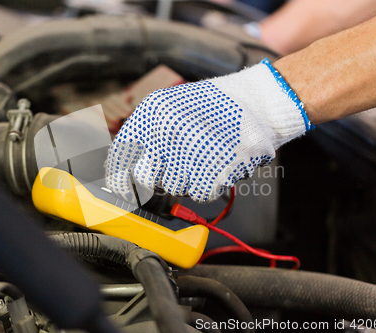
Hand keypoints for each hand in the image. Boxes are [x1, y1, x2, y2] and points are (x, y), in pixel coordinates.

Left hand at [105, 59, 312, 202]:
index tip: (120, 189)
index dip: (118, 179)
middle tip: (172, 168)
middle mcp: (169, 133)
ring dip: (185, 179)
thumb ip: (142, 134)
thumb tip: (118, 168)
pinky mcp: (216, 169)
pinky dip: (207, 184)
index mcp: (153, 114)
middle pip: (145, 179)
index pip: (120, 157)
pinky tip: (215, 164)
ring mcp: (193, 152)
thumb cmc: (212, 107)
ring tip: (201, 157)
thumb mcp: (168, 107)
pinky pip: (199, 192)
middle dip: (154, 180)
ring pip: (174, 187)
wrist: (257, 104)